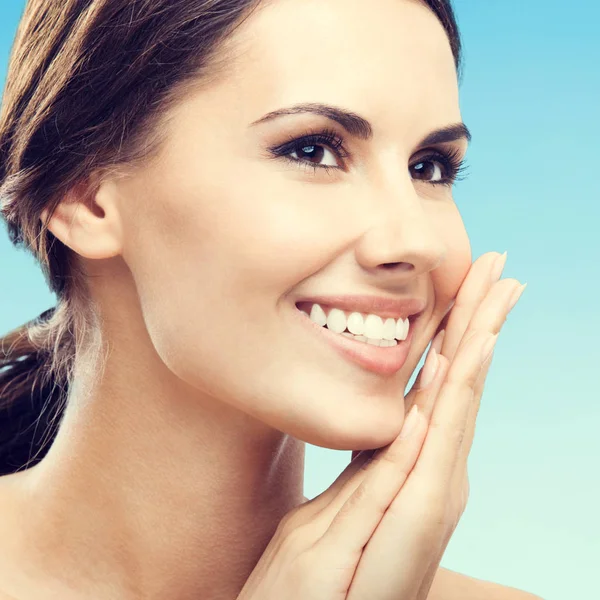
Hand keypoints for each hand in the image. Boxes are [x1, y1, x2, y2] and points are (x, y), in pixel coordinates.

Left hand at [347, 251, 523, 598]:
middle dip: (481, 319)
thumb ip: (376, 453)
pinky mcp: (419, 510)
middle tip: (502, 268)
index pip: (444, 377)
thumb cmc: (339, 555)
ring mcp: (431, 484)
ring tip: (494, 299)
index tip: (475, 281)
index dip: (461, 327)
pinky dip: (451, 403)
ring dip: (477, 348)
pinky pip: (435, 445)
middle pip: (461, 377)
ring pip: (459, 402)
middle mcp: (435, 462)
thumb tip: (393, 418)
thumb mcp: (356, 487)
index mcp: (418, 451)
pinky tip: (458, 364)